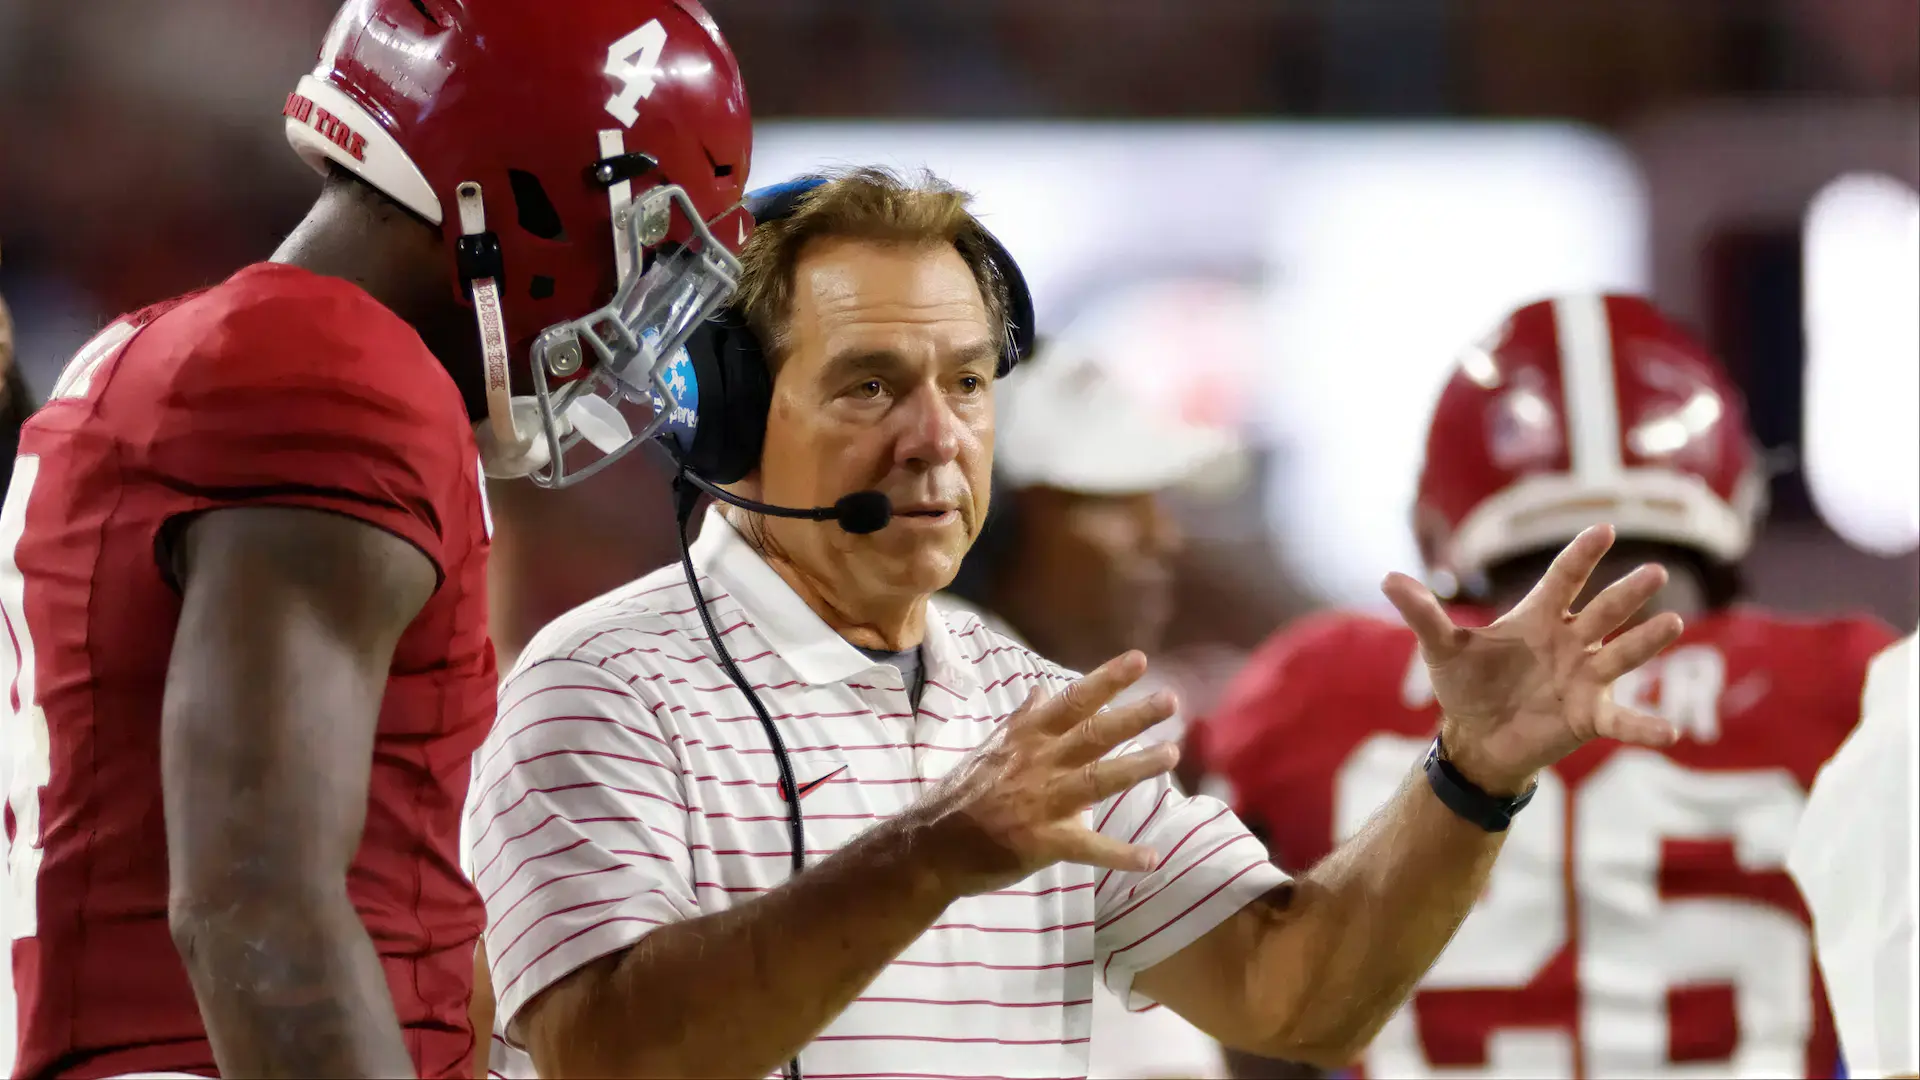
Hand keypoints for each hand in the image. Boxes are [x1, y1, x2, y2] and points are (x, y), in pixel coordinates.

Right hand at [914, 652, 1179, 896]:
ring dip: (1136, 767)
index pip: (1072, 701)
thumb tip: (1042, 688)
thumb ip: (1022, 720)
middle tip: (1171, 699)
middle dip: (1132, 716)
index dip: (1107, 679)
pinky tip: (1151, 860)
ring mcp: (1041, 803)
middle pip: (1092, 734)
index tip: (1140, 658)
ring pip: (1098, 780)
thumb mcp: (989, 749)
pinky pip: (1089, 848)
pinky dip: (1120, 856)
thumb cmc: (961, 796)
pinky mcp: (1042, 842)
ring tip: (1171, 755)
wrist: (930, 847)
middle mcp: (1037, 764)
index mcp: (1025, 739)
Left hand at [1382, 525, 1683, 794]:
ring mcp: (1584, 677)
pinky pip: (1623, 720)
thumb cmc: (1466, 686)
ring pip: (1622, 654)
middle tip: (1656, 572)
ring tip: (1672, 625)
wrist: (1476, 738)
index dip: (1582, 555)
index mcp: (1538, 617)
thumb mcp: (1441, 649)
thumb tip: (1388, 578)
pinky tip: (1670, 732)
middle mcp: (1570, 641)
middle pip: (1603, 610)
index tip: (1605, 529)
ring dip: (1647, 642)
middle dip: (1628, 593)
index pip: (1564, 578)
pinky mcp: (1590, 715)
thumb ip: (1423, 613)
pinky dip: (1645, 726)